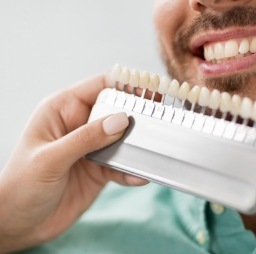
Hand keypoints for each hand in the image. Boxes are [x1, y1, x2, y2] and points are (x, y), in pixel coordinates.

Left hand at [0, 74, 147, 251]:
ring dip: (138, 146)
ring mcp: (92, 148)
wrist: (19, 224)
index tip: (150, 89)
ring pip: (124, 139)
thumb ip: (86, 139)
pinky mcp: (100, 169)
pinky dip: (132, 170)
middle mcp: (80, 125)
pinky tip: (139, 176)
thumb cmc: (20, 187)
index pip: (99, 86)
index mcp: (62, 111)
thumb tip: (120, 121)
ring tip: (152, 151)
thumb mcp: (51, 159)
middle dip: (137, 116)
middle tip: (159, 121)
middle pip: (117, 111)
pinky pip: (123, 165)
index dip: (125, 85)